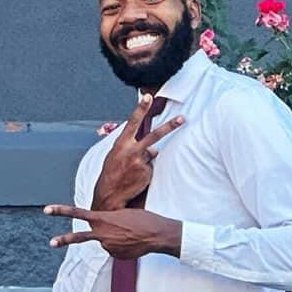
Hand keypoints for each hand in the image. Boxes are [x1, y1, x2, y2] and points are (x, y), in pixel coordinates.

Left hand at [45, 204, 183, 260]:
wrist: (158, 234)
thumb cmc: (143, 219)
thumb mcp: (122, 214)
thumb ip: (107, 222)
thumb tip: (101, 235)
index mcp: (103, 219)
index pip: (78, 213)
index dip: (61, 211)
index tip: (46, 210)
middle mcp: (102, 234)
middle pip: (80, 238)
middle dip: (64, 240)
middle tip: (51, 243)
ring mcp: (107, 247)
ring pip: (105, 243)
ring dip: (114, 239)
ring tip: (131, 235)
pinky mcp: (115, 256)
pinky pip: (114, 250)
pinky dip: (121, 247)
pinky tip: (133, 243)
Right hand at [91, 96, 184, 210]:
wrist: (108, 195)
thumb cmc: (111, 174)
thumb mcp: (114, 156)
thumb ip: (131, 148)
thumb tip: (154, 149)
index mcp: (120, 144)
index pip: (132, 122)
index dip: (140, 109)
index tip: (147, 96)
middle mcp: (131, 151)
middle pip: (155, 135)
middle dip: (170, 126)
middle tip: (183, 118)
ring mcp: (140, 162)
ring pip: (152, 154)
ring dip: (145, 161)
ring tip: (131, 171)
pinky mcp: (146, 173)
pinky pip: (151, 168)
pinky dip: (145, 172)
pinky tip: (135, 179)